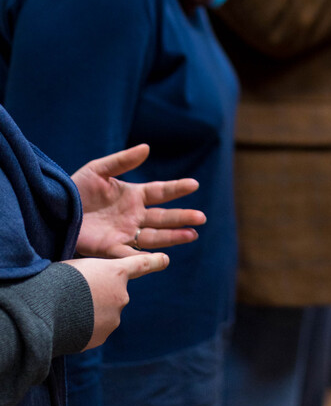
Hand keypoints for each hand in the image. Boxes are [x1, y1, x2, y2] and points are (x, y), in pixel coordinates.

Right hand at [63, 253, 168, 349]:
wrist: (48, 310)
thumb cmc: (60, 281)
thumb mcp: (80, 266)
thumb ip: (95, 275)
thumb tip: (93, 286)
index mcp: (116, 272)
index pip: (141, 265)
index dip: (154, 261)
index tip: (166, 260)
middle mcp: (121, 295)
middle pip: (114, 293)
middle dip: (99, 295)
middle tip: (76, 295)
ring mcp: (114, 318)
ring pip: (105, 313)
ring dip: (91, 313)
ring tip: (69, 310)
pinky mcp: (103, 336)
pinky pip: (95, 330)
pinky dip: (85, 328)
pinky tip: (70, 324)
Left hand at [72, 143, 205, 258]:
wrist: (54, 211)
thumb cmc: (75, 189)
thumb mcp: (98, 170)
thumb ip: (123, 160)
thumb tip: (147, 147)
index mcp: (132, 195)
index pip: (160, 192)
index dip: (177, 188)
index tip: (194, 184)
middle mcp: (132, 216)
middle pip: (163, 217)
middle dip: (182, 218)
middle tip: (201, 218)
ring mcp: (124, 233)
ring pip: (154, 237)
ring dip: (173, 237)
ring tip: (193, 235)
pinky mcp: (110, 249)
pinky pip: (131, 255)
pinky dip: (146, 258)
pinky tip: (163, 258)